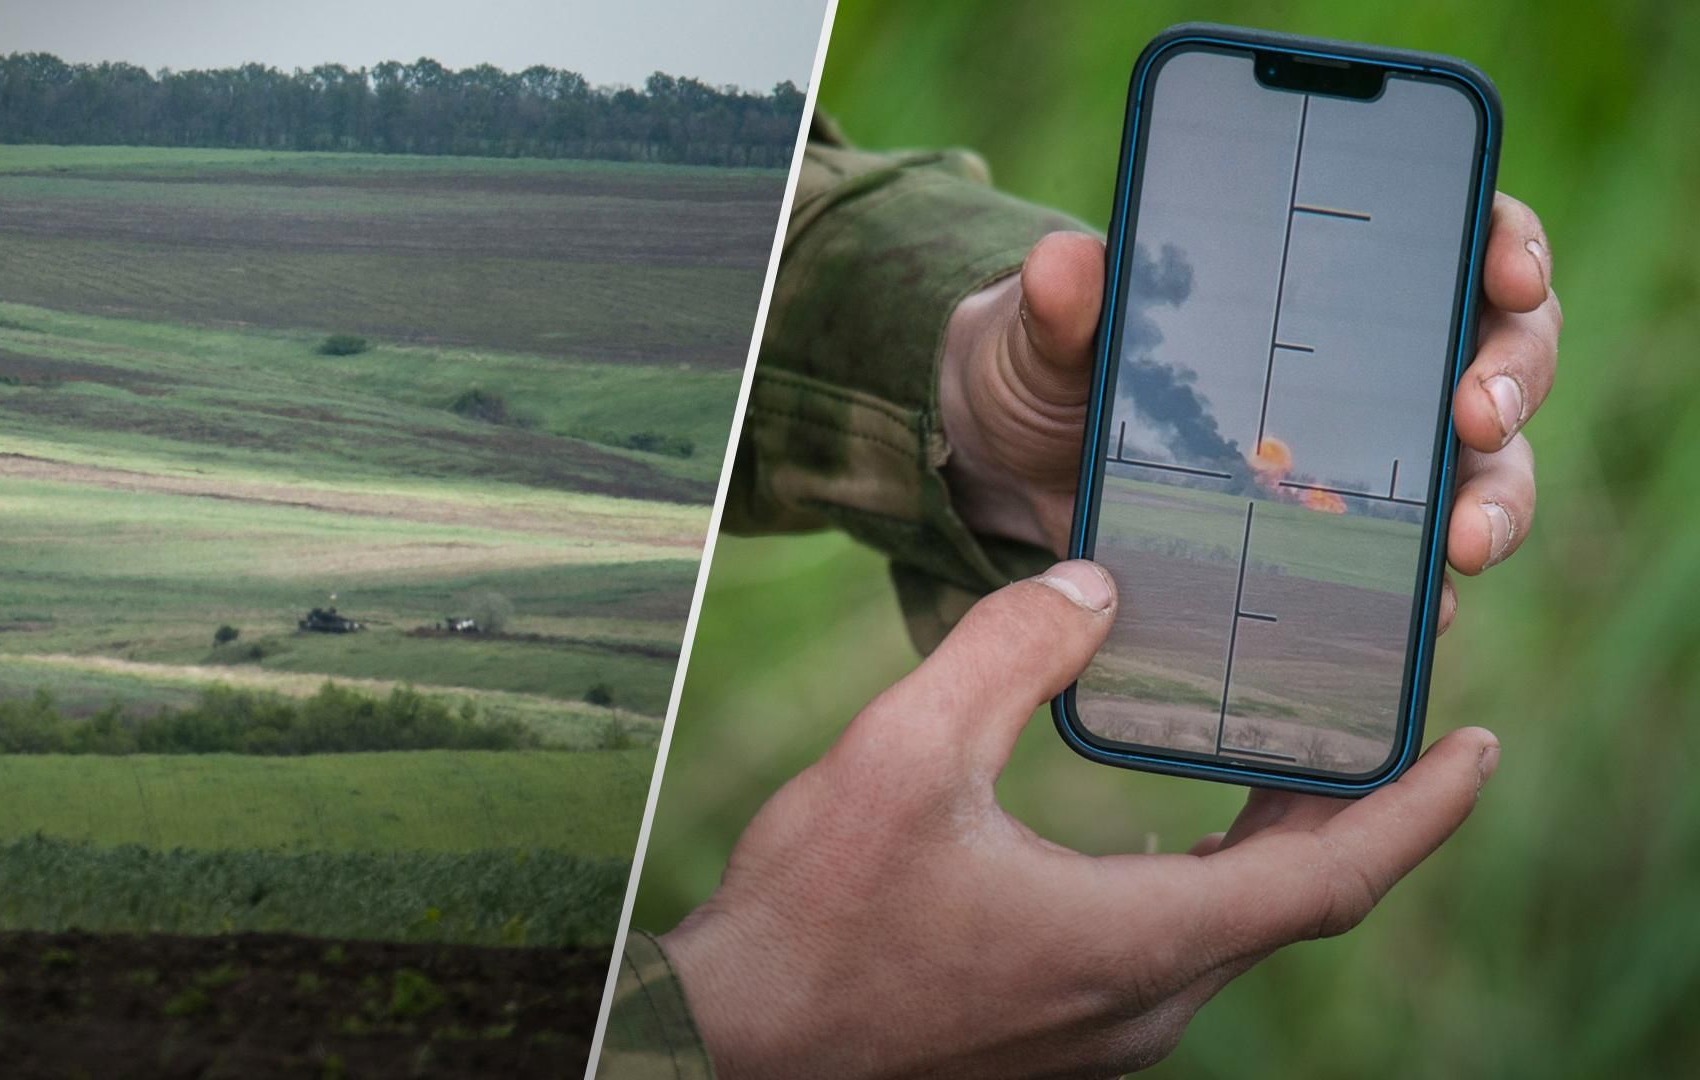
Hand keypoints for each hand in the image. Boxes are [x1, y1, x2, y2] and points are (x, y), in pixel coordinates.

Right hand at [662, 562, 1497, 1078]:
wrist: (736, 1043)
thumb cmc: (814, 916)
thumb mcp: (900, 755)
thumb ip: (1005, 655)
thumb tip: (1091, 587)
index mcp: (1138, 942)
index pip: (1330, 878)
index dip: (1419, 811)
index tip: (1476, 745)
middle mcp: (1145, 1002)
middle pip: (1293, 898)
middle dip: (1349, 804)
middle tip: (1378, 711)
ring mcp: (1102, 1028)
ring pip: (1232, 925)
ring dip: (1274, 838)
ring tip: (1282, 747)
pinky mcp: (1057, 1027)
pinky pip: (1173, 945)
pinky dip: (1205, 873)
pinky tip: (1162, 822)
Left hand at [938, 193, 1560, 631]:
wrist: (1015, 471)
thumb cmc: (1049, 368)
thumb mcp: (1044, 331)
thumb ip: (1060, 301)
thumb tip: (1066, 265)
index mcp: (1327, 274)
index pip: (1456, 232)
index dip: (1505, 241)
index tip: (1507, 270)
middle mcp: (1375, 362)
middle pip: (1501, 350)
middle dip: (1511, 377)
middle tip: (1476, 413)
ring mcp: (1368, 458)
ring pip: (1484, 468)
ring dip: (1495, 502)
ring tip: (1463, 541)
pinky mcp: (1339, 546)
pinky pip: (1413, 571)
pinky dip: (1430, 595)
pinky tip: (1422, 614)